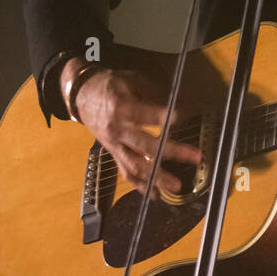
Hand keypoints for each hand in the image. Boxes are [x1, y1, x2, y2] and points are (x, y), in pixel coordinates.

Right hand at [61, 57, 201, 198]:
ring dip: (157, 177)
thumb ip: (156, 94)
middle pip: (147, 144)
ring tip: (176, 186)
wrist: (81, 95)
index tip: (191, 115)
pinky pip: (126, 172)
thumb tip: (182, 104)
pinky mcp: (112, 153)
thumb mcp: (133, 81)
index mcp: (123, 108)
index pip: (153, 116)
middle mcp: (118, 129)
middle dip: (173, 152)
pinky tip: (155, 195)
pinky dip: (140, 185)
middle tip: (195, 156)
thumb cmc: (110, 85)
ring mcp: (114, 144)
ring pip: (136, 164)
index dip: (173, 116)